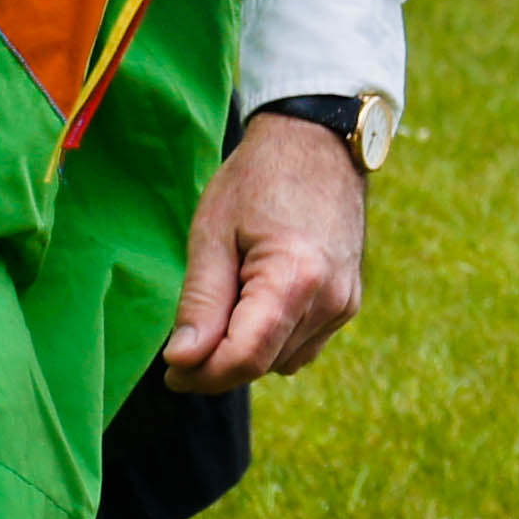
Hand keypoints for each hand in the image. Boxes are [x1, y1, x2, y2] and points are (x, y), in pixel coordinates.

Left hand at [161, 111, 368, 393]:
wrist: (317, 143)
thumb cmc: (258, 180)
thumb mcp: (213, 234)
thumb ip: (200, 302)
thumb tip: (182, 361)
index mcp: (295, 278)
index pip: (244, 359)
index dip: (201, 374)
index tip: (170, 369)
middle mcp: (330, 299)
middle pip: (261, 365)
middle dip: (218, 363)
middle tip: (186, 337)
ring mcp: (345, 303)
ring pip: (281, 362)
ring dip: (247, 351)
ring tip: (229, 300)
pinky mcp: (348, 302)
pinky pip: (302, 347)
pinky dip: (273, 340)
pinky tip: (256, 303)